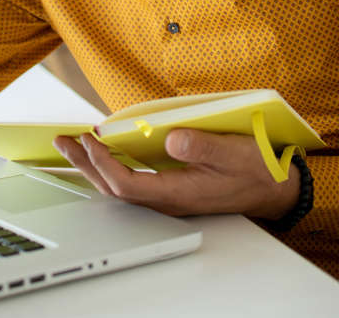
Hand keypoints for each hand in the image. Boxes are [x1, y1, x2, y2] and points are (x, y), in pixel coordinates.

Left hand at [52, 129, 300, 219]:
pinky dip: (112, 166)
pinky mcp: (172, 189)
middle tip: (63, 142)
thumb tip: (170, 140)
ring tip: (73, 145)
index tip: (90, 140)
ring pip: (120, 185)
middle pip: (114, 188)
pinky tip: (106, 153)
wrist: (275, 188)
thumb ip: (201, 147)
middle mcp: (167, 200)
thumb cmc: (256, 171)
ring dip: (94, 166)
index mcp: (177, 194)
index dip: (103, 163)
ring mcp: (168, 196)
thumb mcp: (233, 153)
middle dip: (85, 165)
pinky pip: (132, 181)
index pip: (126, 185)